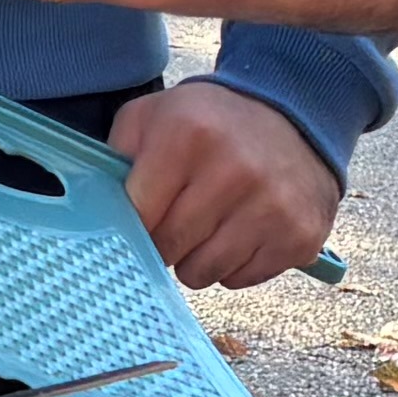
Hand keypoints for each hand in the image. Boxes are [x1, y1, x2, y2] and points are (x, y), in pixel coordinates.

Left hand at [113, 82, 342, 288]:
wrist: (297, 116)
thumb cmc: (211, 122)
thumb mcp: (154, 115)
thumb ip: (117, 156)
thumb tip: (98, 212)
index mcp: (188, 136)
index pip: (139, 216)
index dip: (135, 222)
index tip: (143, 215)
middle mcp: (234, 172)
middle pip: (169, 249)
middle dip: (165, 241)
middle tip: (178, 219)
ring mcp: (272, 208)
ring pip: (203, 273)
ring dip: (197, 258)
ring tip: (211, 224)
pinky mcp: (299, 237)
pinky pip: (240, 281)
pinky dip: (233, 265)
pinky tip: (242, 230)